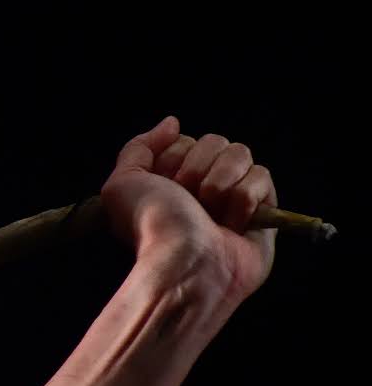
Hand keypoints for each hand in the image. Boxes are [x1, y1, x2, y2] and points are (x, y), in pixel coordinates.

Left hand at [100, 116, 277, 309]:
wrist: (184, 262)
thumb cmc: (151, 226)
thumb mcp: (122, 183)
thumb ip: (139, 148)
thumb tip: (172, 123)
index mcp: (171, 179)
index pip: (186, 140)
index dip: (175, 157)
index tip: (165, 185)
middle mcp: (203, 186)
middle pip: (216, 141)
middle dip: (197, 169)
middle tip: (188, 200)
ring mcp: (234, 197)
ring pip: (241, 153)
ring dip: (219, 182)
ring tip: (209, 213)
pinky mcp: (263, 210)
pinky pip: (262, 175)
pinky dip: (244, 198)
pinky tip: (232, 223)